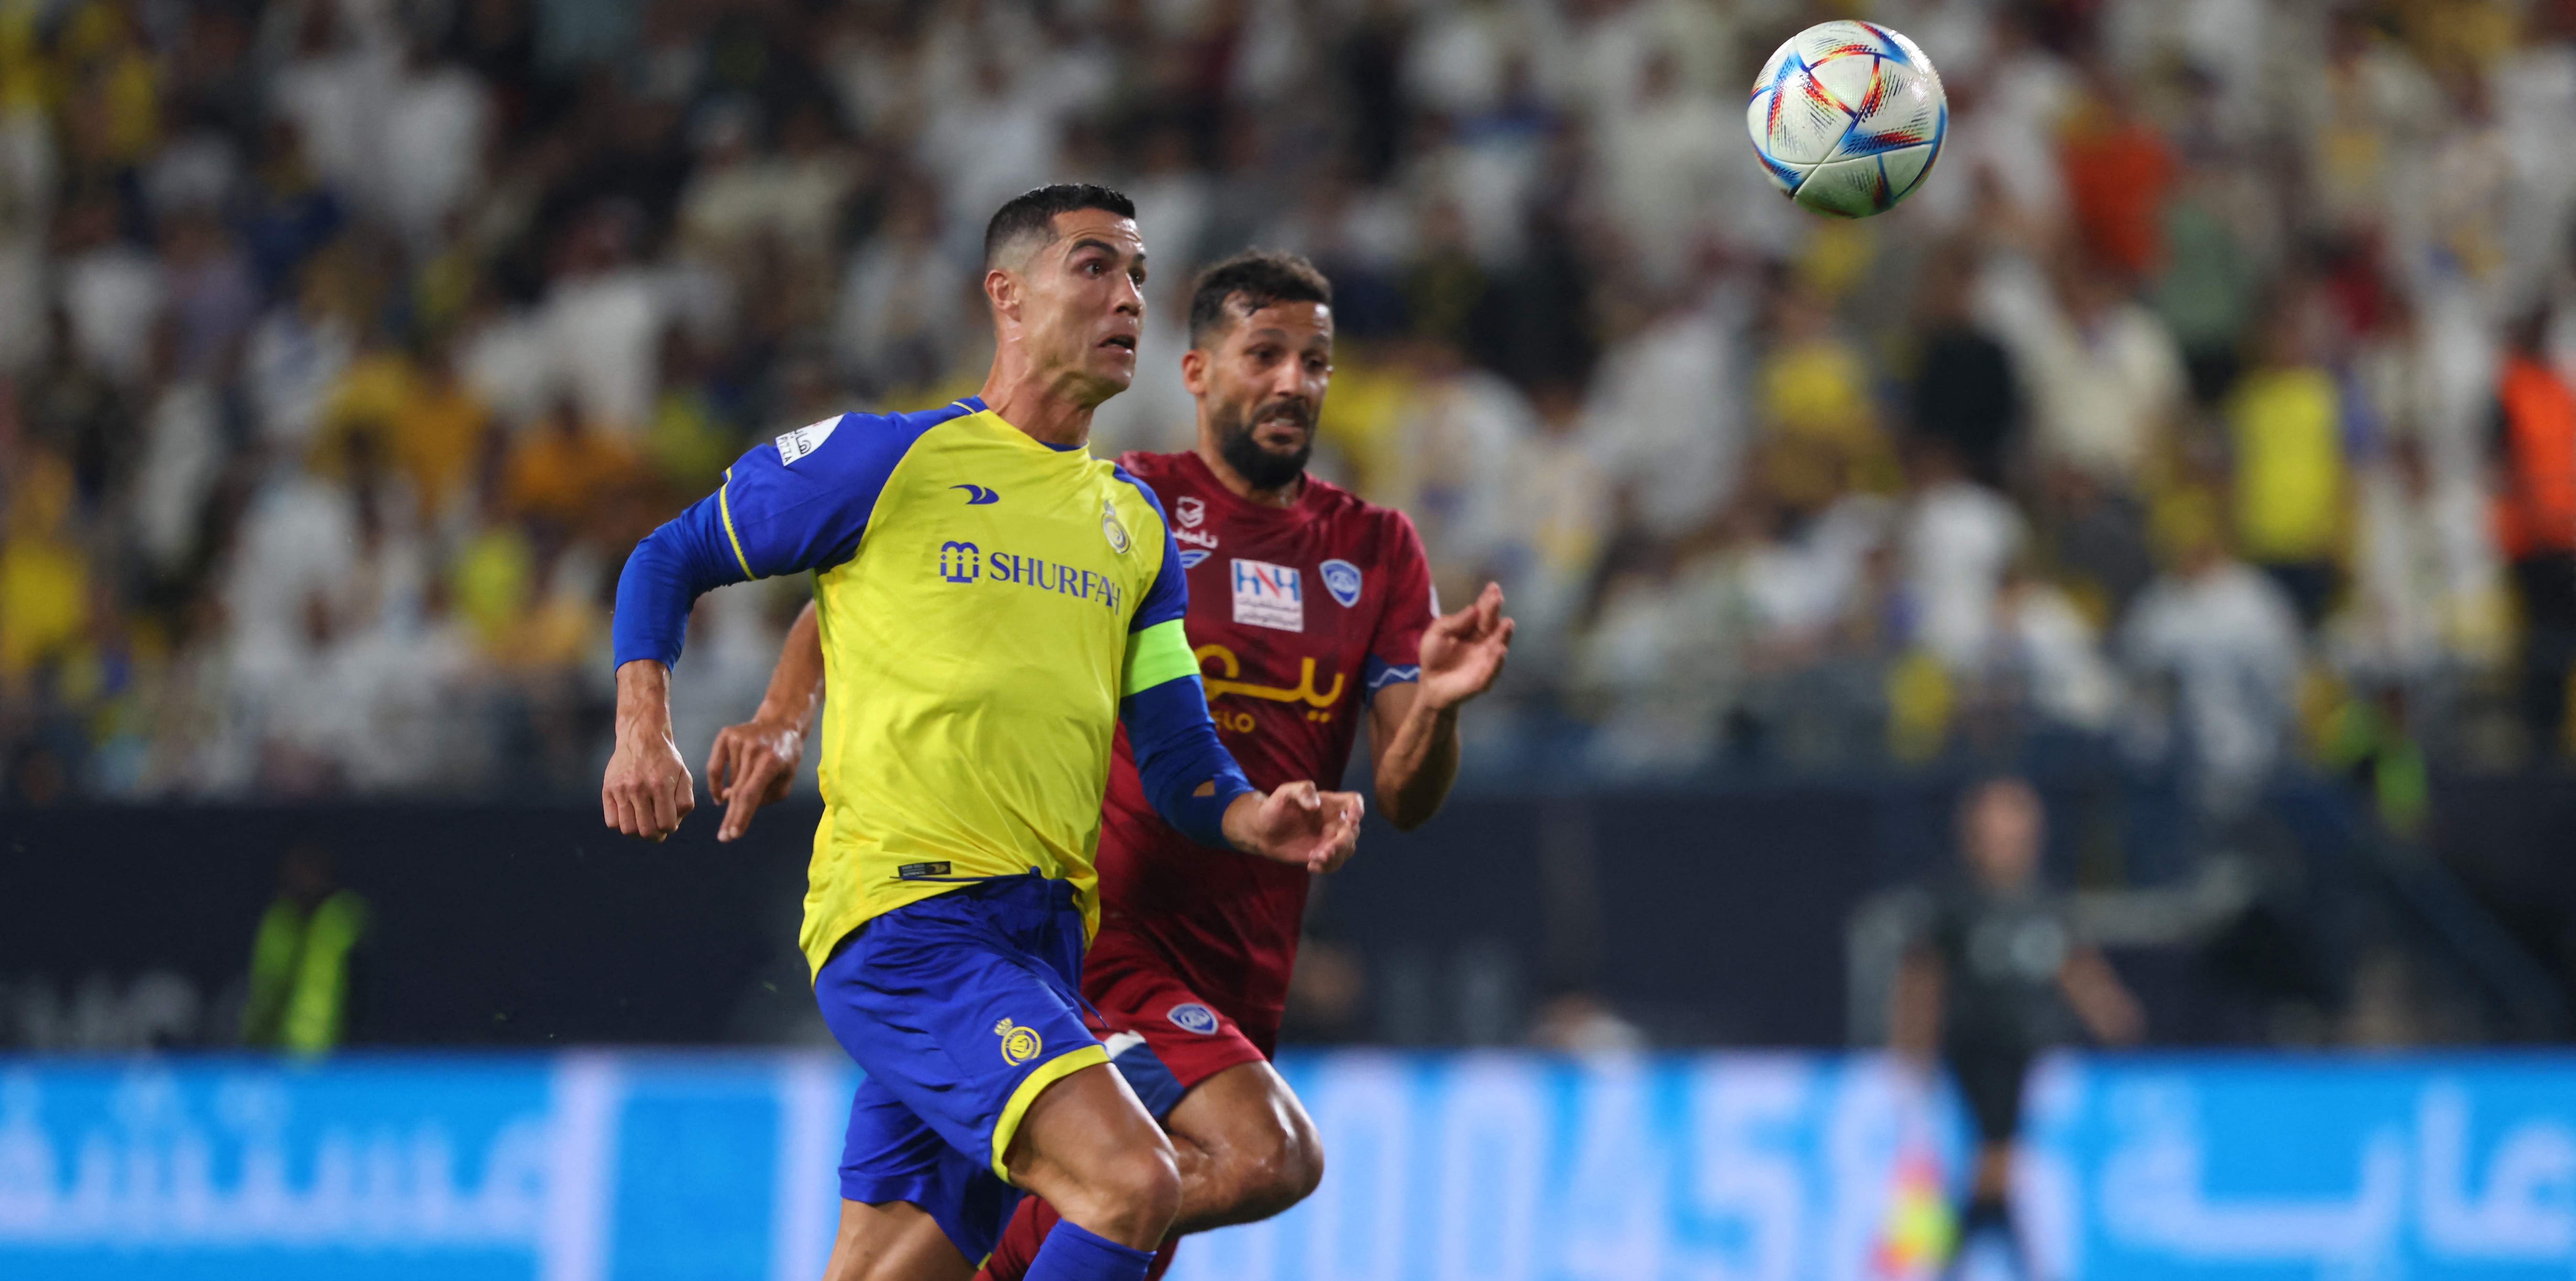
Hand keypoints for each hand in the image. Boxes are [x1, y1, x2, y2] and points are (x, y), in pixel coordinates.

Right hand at [602, 662, 693, 841]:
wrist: (642, 736)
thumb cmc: (666, 760)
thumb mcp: (685, 776)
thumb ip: (684, 801)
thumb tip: (673, 825)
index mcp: (661, 785)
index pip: (665, 825)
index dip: (669, 828)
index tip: (669, 822)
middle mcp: (639, 788)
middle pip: (645, 831)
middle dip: (654, 835)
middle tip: (656, 828)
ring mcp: (621, 789)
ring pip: (627, 829)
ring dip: (637, 832)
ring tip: (643, 822)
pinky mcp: (608, 789)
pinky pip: (611, 822)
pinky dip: (621, 824)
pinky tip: (630, 814)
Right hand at [705, 716, 803, 841]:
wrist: (780, 723)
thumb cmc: (786, 756)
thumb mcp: (786, 780)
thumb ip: (766, 798)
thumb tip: (733, 804)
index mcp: (771, 762)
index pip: (750, 795)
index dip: (740, 817)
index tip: (732, 835)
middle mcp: (753, 750)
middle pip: (736, 791)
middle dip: (731, 817)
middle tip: (724, 838)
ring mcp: (737, 741)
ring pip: (729, 781)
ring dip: (734, 792)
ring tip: (749, 782)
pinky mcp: (726, 735)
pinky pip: (714, 767)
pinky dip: (716, 782)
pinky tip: (721, 794)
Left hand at [1224, 782, 1363, 872]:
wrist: (1261, 831)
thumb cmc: (1274, 808)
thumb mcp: (1284, 793)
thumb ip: (1302, 791)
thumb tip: (1316, 805)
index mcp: (1329, 803)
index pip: (1354, 802)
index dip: (1358, 809)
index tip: (1350, 819)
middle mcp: (1333, 821)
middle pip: (1353, 831)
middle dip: (1342, 842)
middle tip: (1325, 851)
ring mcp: (1329, 839)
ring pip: (1348, 849)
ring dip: (1336, 856)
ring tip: (1314, 858)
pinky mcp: (1322, 854)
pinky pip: (1335, 863)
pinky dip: (1327, 866)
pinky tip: (1310, 866)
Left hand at [1417, 582, 1513, 710]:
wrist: (1431, 684)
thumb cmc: (1434, 657)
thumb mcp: (1437, 633)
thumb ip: (1454, 622)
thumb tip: (1473, 609)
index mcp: (1472, 629)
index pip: (1482, 612)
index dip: (1487, 600)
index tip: (1493, 587)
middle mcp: (1483, 641)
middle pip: (1491, 624)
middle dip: (1495, 611)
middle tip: (1497, 598)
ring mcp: (1486, 658)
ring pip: (1498, 644)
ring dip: (1503, 634)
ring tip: (1507, 623)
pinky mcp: (1485, 675)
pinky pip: (1493, 667)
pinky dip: (1497, 659)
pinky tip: (1500, 649)